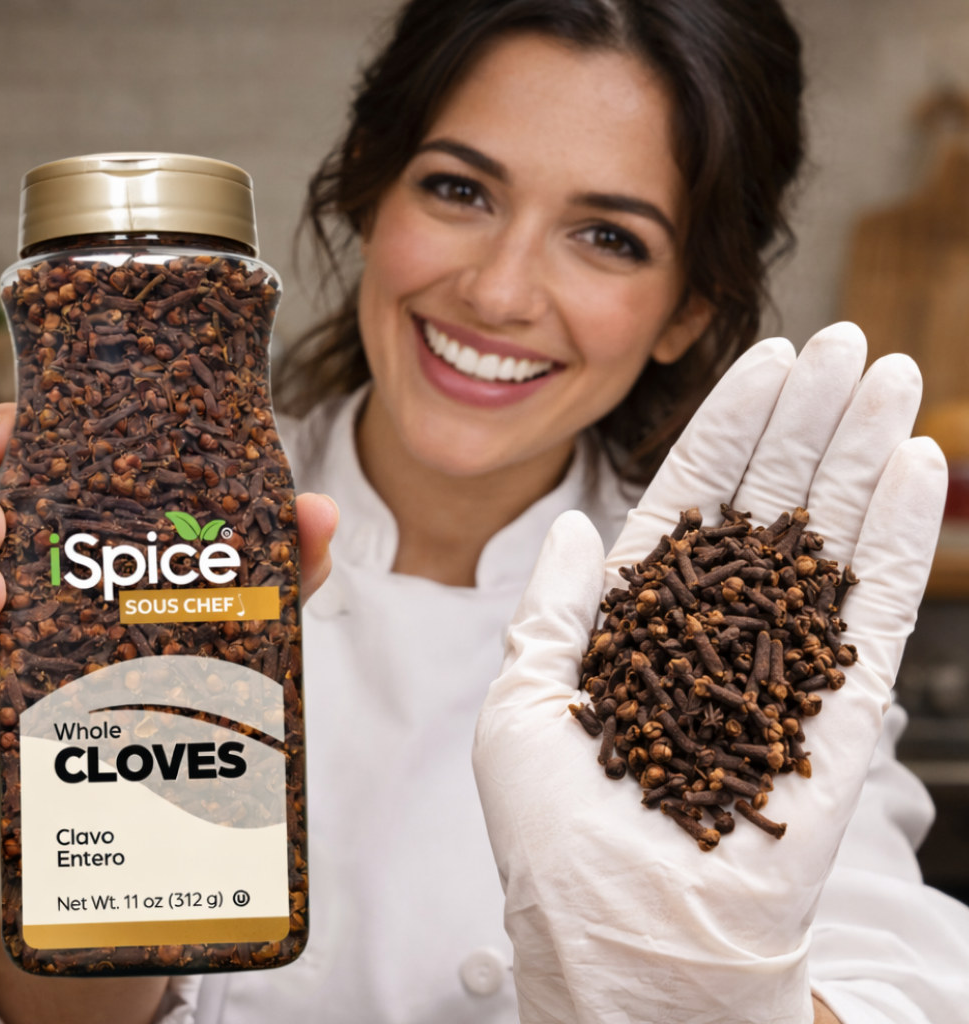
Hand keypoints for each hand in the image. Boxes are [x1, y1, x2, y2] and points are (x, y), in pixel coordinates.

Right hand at [0, 403, 338, 759]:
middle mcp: (35, 561)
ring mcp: (13, 624)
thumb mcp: (260, 584)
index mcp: (86, 513)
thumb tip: (319, 511)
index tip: (4, 438)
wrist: (210, 711)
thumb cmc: (224, 619)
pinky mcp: (9, 690)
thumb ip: (290, 549)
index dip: (1, 433)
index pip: (25, 453)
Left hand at [473, 324, 944, 1023]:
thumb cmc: (554, 833)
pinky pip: (870, 611)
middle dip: (809, 420)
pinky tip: (914, 465)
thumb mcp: (522, 702)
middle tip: (848, 342)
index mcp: (644, 616)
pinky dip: (895, 537)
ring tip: (892, 374)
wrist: (619, 937)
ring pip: (829, 537)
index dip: (730, 428)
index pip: (693, 498)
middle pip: (772, 501)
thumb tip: (568, 524)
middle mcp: (720, 629)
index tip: (766, 359)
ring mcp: (784, 663)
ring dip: (861, 454)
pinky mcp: (836, 710)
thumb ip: (548, 608)